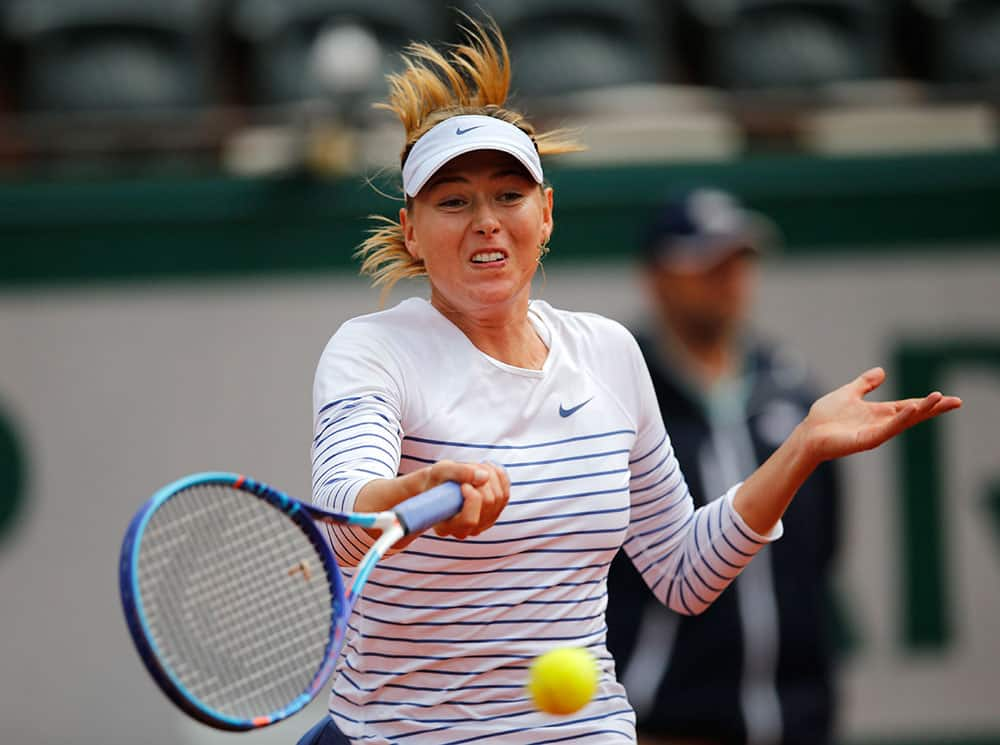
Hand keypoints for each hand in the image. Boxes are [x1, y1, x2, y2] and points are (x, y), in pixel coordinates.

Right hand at [356, 459, 509, 547]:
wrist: (438, 486)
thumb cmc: (436, 480)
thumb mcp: (440, 471)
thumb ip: (459, 472)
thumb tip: (484, 476)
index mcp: (446, 526)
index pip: (469, 519)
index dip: (472, 499)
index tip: (464, 484)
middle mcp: (466, 530)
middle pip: (488, 504)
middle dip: (483, 480)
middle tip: (470, 467)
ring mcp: (481, 524)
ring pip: (500, 498)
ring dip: (492, 476)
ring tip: (477, 466)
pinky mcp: (492, 515)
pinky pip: (505, 495)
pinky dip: (500, 478)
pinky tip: (489, 469)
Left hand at [800, 367, 961, 462]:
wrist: (808, 434)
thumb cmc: (825, 417)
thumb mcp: (849, 393)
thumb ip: (865, 384)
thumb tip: (882, 371)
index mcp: (879, 413)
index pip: (909, 406)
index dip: (927, 402)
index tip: (948, 397)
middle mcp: (881, 423)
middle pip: (913, 414)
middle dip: (934, 408)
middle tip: (956, 401)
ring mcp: (875, 433)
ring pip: (904, 421)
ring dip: (921, 411)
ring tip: (938, 399)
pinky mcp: (866, 440)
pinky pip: (887, 429)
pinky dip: (899, 419)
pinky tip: (911, 409)